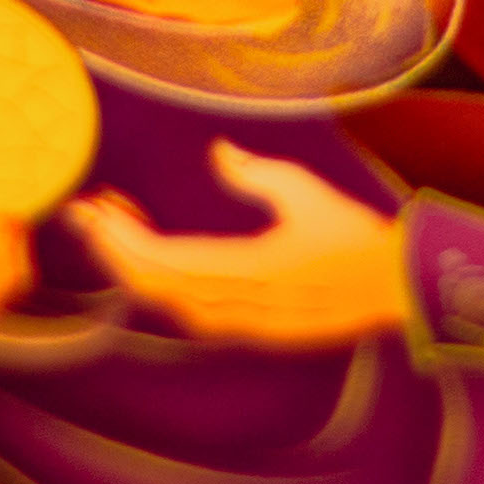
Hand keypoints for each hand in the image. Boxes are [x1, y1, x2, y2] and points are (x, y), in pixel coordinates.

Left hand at [68, 142, 408, 348]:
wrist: (396, 288)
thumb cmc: (353, 236)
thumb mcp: (304, 192)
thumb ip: (255, 173)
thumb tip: (218, 153)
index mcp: (245, 272)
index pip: (160, 263)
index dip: (119, 239)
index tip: (91, 210)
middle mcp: (238, 307)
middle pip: (154, 286)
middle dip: (114, 249)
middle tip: (87, 214)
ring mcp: (246, 325)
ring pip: (170, 303)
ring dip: (137, 268)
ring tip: (116, 228)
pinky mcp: (256, 331)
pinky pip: (193, 313)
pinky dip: (165, 286)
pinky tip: (156, 262)